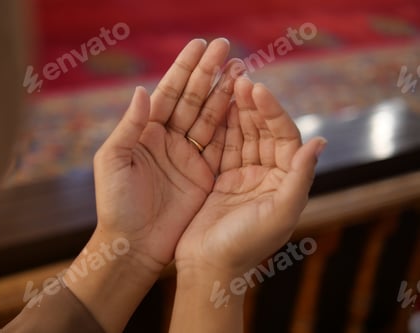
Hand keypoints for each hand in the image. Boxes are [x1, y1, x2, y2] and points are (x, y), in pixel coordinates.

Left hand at [92, 38, 244, 272]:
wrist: (134, 245)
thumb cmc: (116, 204)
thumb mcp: (112, 161)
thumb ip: (129, 126)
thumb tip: (142, 90)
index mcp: (144, 132)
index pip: (167, 93)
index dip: (183, 68)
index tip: (200, 45)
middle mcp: (168, 139)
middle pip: (191, 99)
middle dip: (208, 72)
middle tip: (227, 47)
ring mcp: (187, 156)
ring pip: (209, 117)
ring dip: (224, 93)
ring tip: (241, 69)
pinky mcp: (204, 174)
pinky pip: (221, 144)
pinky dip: (232, 124)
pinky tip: (244, 103)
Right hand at [175, 77, 326, 277]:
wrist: (208, 266)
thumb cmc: (245, 245)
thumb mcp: (279, 214)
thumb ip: (299, 178)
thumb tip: (321, 142)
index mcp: (285, 182)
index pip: (284, 137)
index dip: (273, 112)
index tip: (258, 89)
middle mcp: (267, 175)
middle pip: (263, 131)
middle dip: (254, 105)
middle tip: (241, 78)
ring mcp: (243, 176)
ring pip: (243, 135)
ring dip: (237, 111)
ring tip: (229, 84)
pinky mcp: (221, 179)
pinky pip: (222, 147)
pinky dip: (219, 127)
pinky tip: (215, 107)